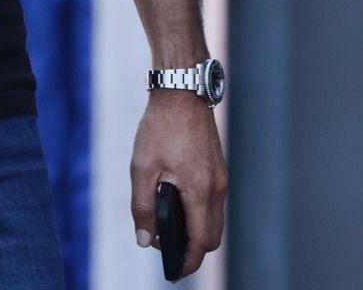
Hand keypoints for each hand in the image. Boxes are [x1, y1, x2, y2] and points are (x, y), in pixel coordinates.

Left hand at [132, 90, 226, 277]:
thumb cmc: (160, 128)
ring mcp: (221, 178)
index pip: (201, 242)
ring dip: (196, 230)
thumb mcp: (141, 167)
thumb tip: (145, 240)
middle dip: (193, 250)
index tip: (174, 271)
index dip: (187, 261)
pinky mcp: (218, 168)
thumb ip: (142, 206)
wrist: (182, 92)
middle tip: (168, 251)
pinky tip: (177, 204)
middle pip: (212, 237)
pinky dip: (200, 212)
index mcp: (200, 191)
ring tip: (168, 228)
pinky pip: (213, 202)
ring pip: (214, 220)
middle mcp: (216, 188)